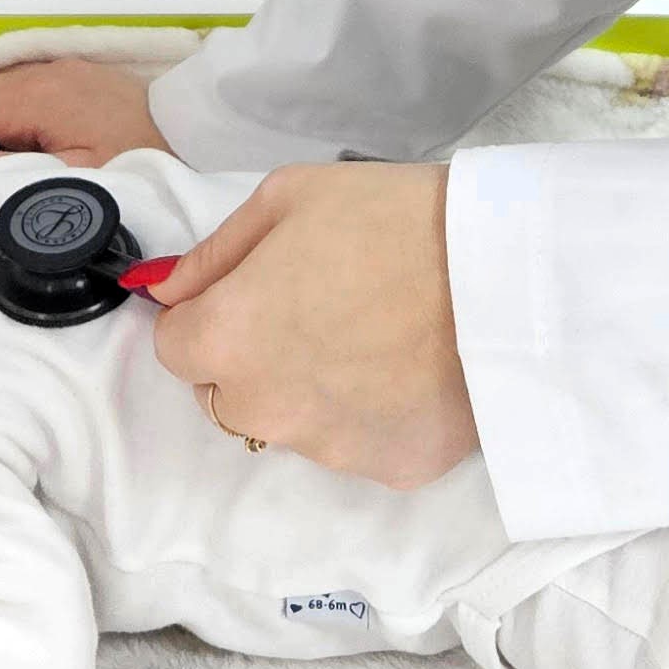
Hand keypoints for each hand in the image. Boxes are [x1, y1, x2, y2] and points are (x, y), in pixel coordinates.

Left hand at [144, 166, 474, 488]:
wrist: (505, 273)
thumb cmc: (392, 219)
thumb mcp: (287, 198)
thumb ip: (212, 254)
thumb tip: (164, 290)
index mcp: (227, 340)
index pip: (176, 346)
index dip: (208, 314)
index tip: (254, 291)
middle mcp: (264, 409)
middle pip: (229, 393)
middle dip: (255, 357)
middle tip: (322, 307)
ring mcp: (326, 449)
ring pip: (294, 422)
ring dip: (314, 389)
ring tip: (377, 335)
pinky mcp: (388, 469)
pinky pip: (358, 443)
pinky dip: (373, 416)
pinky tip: (411, 369)